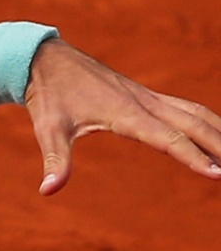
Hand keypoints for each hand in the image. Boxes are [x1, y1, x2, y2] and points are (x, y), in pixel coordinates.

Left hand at [25, 38, 220, 195]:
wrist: (47, 60)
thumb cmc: (49, 95)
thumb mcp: (47, 129)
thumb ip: (54, 160)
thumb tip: (47, 190)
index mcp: (126, 112)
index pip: (168, 138)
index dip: (193, 156)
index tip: (216, 173)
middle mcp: (143, 102)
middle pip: (193, 123)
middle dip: (218, 145)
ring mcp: (147, 97)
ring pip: (194, 112)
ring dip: (217, 131)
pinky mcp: (144, 96)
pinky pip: (183, 108)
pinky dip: (203, 120)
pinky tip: (212, 134)